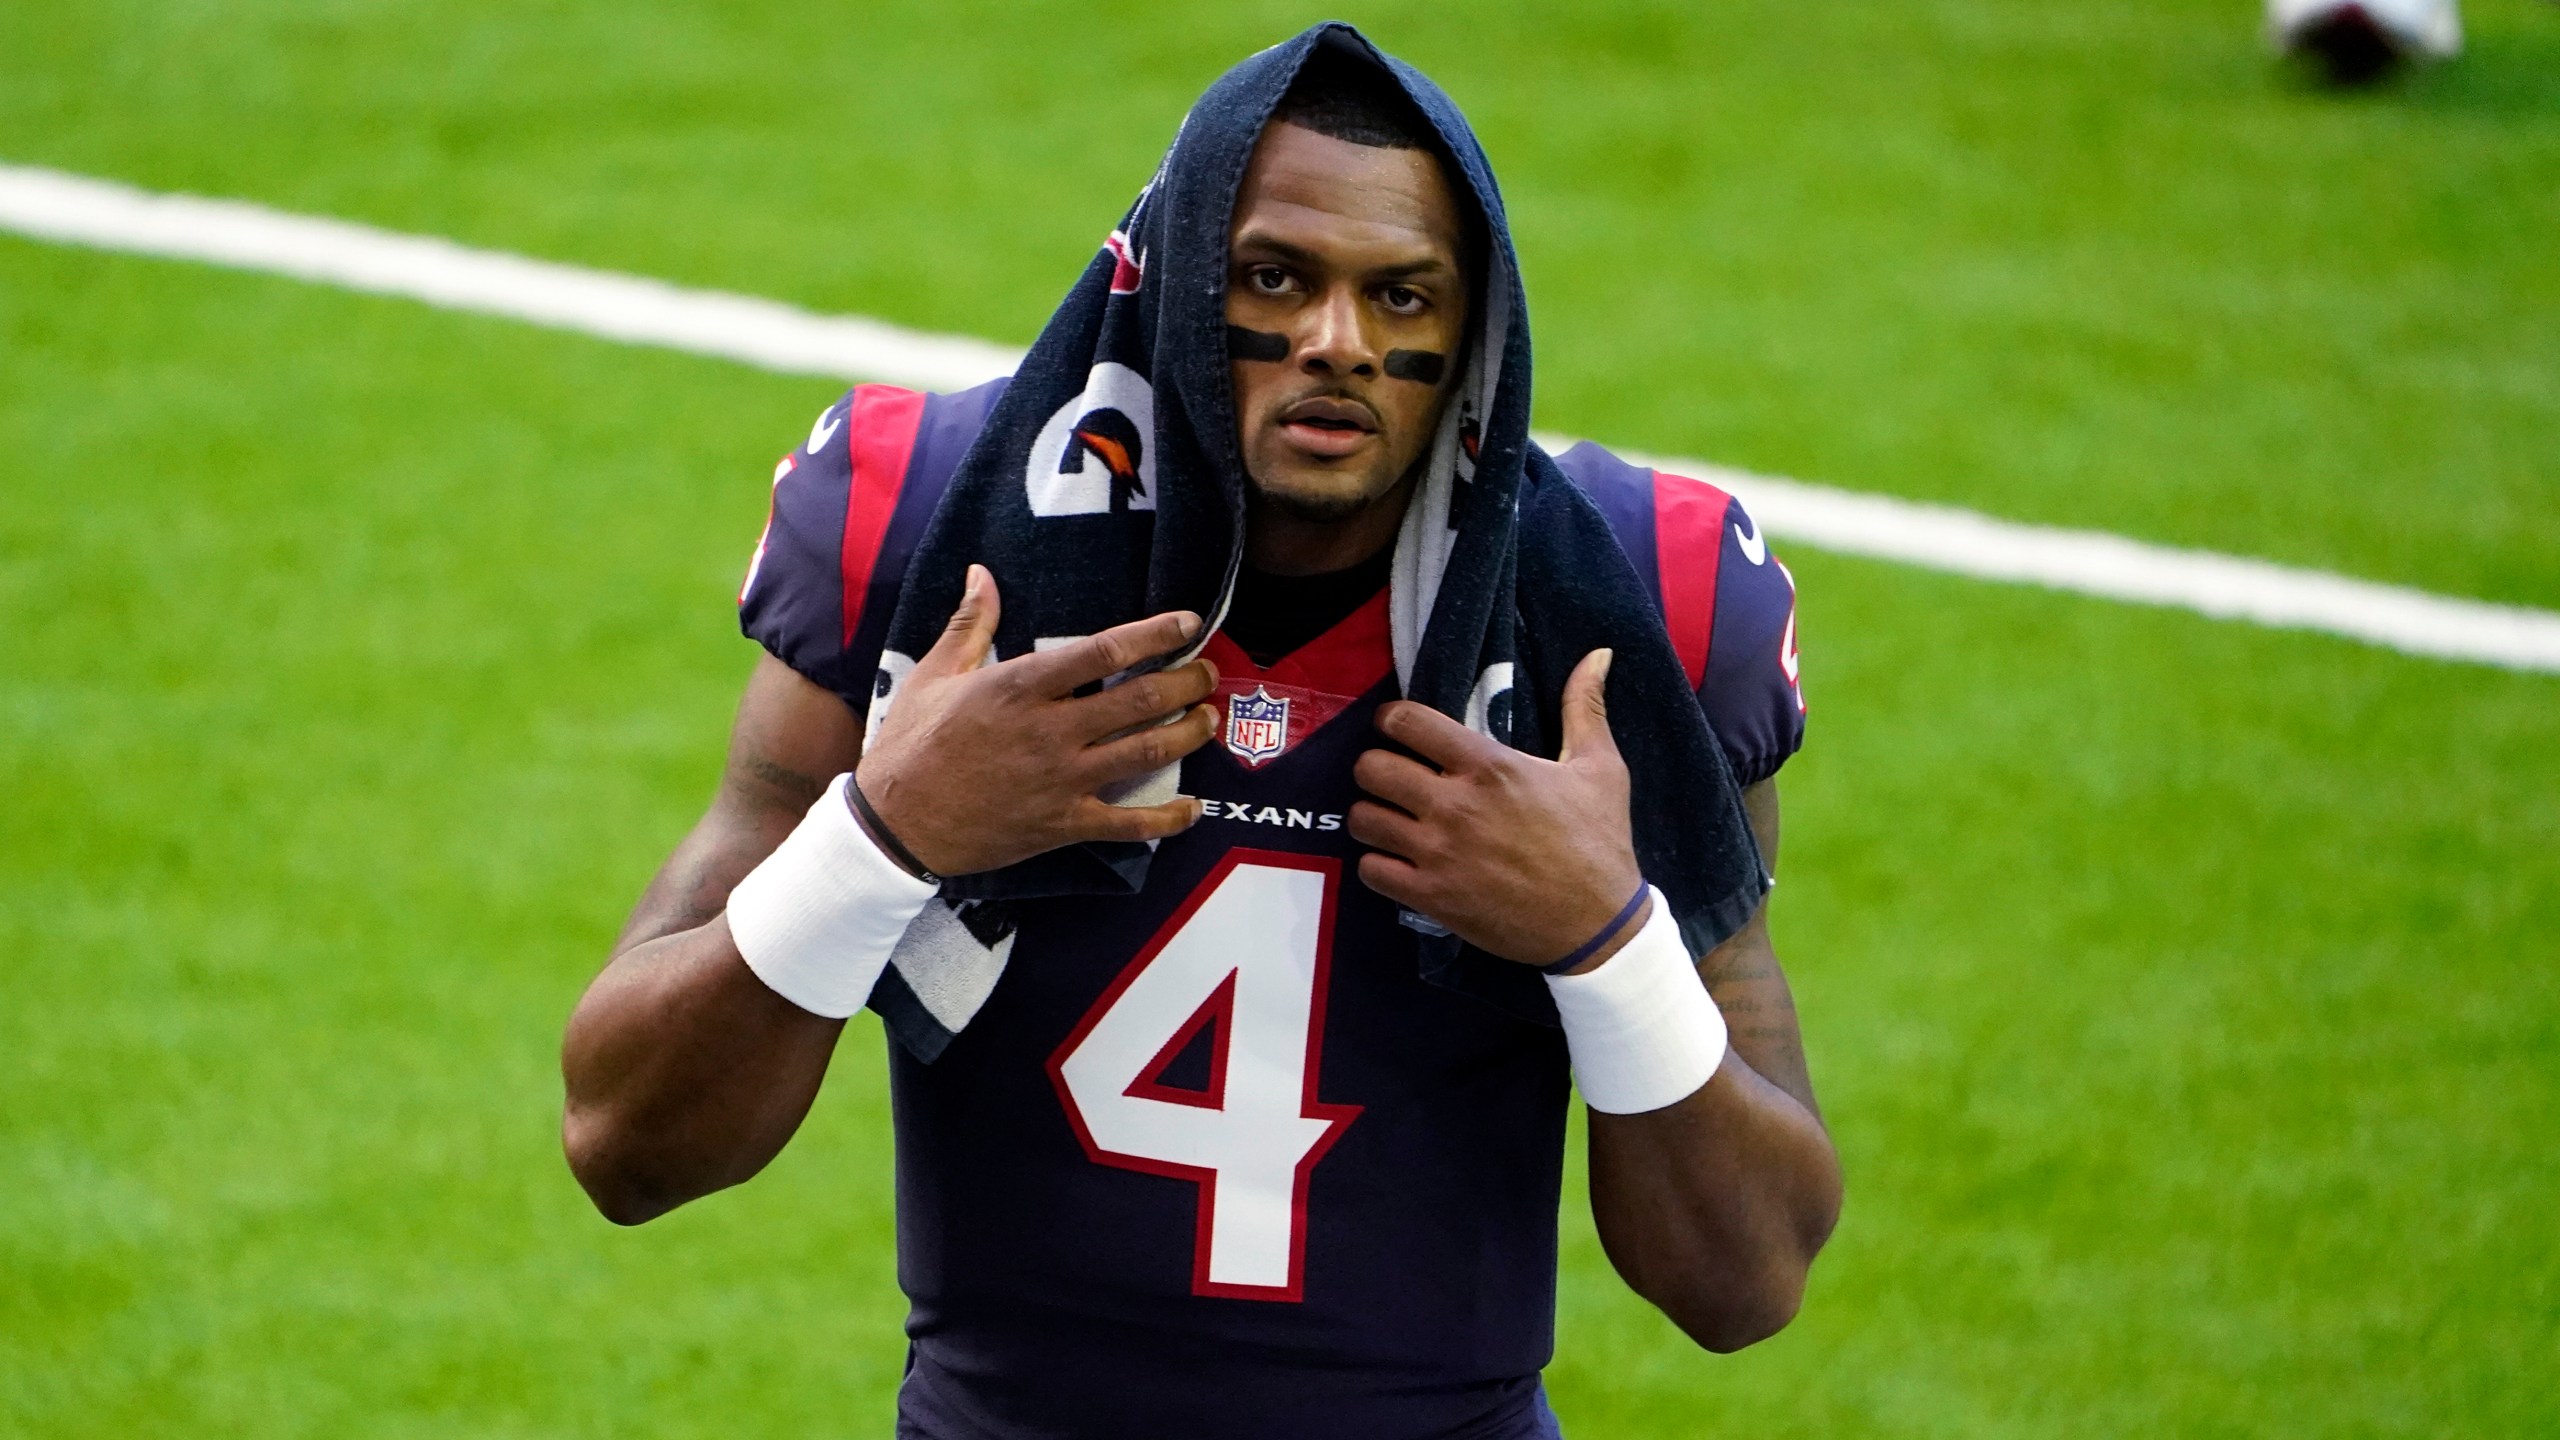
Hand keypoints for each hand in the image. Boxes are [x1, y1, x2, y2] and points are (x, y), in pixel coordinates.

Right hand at [854, 565, 1219, 876]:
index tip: (1188, 624)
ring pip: (1147, 753)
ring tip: (1207, 721)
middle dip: (1187, 683)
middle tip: (1207, 673)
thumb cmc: (912, 745)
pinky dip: (1169, 818)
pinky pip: (1130, 825)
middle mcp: (1050, 730)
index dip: (1155, 635)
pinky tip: (1193, 809)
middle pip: (1141, 700)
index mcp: (1020, 687)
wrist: (894, 825)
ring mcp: (1062, 780)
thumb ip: (970, 624)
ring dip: (1189, 734)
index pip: (1104, 651)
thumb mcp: (932, 675)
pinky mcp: (1064, 824)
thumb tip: (983, 573)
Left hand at [1348, 648, 1644, 969]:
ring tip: (1392, 819)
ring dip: (1373, 815)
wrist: (1599, 925)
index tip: (1399, 729)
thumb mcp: (1600, 769)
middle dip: (1376, 767)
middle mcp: (1455, 805)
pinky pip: (1370, 870)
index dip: (1392, 720)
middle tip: (1394, 778)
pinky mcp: (1431, 897)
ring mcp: (1438, 853)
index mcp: (1489, 765)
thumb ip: (1585, 707)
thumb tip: (1598, 655)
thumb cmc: (1599, 842)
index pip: (1407, 722)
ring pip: (1363, 818)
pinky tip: (1399, 861)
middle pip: (1371, 767)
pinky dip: (1378, 864)